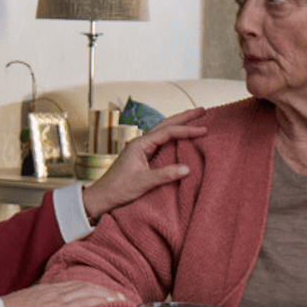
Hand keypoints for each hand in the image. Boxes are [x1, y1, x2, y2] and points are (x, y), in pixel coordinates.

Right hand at [2, 281, 124, 306]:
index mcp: (48, 290)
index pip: (76, 285)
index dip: (92, 288)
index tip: (104, 292)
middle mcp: (55, 291)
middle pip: (86, 286)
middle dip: (104, 289)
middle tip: (120, 294)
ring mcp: (57, 298)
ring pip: (88, 291)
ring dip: (106, 294)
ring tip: (121, 298)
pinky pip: (82, 302)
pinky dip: (98, 300)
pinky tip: (108, 302)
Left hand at [82, 108, 205, 218]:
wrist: (103, 196)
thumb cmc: (119, 188)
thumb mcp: (143, 182)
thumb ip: (164, 175)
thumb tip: (187, 168)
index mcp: (140, 144)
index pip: (167, 132)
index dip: (186, 130)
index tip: (203, 129)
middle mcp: (140, 142)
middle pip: (165, 125)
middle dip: (184, 117)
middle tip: (202, 110)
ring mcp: (141, 149)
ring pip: (163, 131)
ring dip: (179, 124)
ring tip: (194, 118)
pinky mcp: (142, 156)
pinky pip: (161, 141)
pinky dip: (173, 136)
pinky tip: (180, 137)